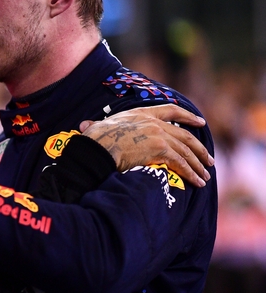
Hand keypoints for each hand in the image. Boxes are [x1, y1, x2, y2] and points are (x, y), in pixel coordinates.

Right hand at [79, 105, 213, 187]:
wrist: (96, 149)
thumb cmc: (93, 140)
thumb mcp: (97, 127)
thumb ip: (96, 125)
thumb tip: (83, 125)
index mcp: (140, 113)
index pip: (170, 110)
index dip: (187, 116)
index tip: (200, 122)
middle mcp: (153, 122)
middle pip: (184, 135)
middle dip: (199, 149)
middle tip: (208, 160)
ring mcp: (158, 135)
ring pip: (186, 151)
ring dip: (198, 165)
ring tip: (204, 177)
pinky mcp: (160, 150)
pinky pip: (181, 163)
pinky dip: (191, 174)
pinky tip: (197, 182)